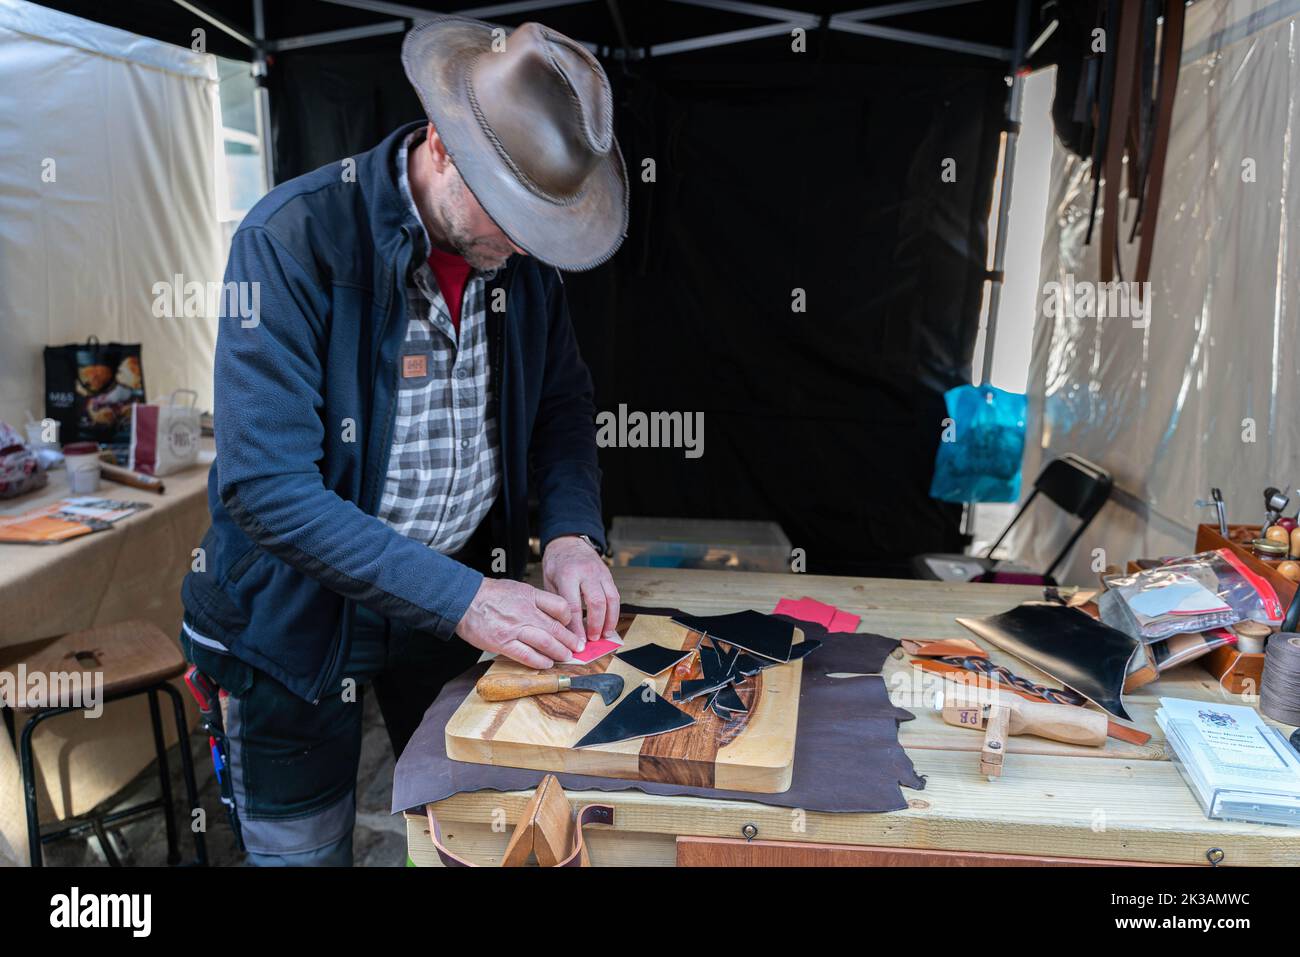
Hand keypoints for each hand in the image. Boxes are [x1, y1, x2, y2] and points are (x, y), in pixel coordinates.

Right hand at [455, 578, 581, 668]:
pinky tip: (547, 663)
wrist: (464, 600)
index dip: (569, 618)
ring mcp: (514, 628)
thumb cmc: (489, 594)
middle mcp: (526, 612)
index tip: (572, 626)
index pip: (560, 606)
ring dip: (559, 652)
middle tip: (579, 648)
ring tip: (567, 657)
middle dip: (571, 640)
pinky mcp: (503, 643)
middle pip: (556, 628)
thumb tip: (552, 615)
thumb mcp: (517, 588)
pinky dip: (539, 661)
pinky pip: (527, 655)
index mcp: (530, 596)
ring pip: (545, 643)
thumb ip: (535, 600)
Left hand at [542, 535, 620, 646]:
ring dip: (609, 620)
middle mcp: (586, 573)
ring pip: (610, 599)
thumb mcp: (549, 581)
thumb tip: (563, 630)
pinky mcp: (608, 575)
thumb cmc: (556, 563)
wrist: (568, 542)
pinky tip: (609, 623)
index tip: (577, 642)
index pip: (573, 606)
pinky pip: (615, 595)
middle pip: (596, 603)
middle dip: (596, 625)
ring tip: (605, 635)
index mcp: (567, 575)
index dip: (577, 627)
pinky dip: (614, 611)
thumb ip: (557, 603)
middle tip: (592, 640)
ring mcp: (600, 573)